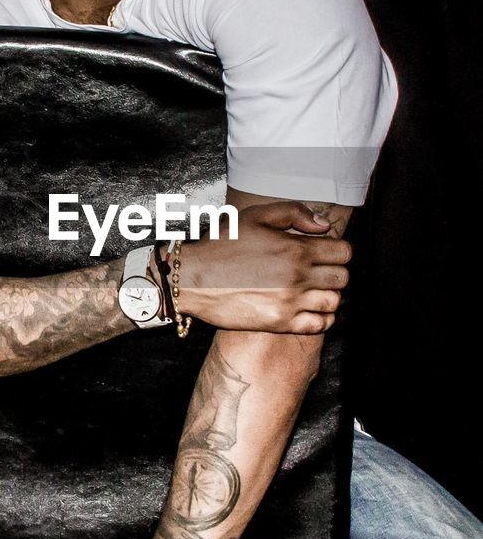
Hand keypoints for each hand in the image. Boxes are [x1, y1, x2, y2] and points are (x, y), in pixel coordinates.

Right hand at [177, 200, 350, 332]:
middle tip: (318, 269)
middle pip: (342, 278)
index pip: (344, 253)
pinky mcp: (280, 323)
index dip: (337, 250)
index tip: (324, 251)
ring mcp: (290, 303)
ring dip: (329, 294)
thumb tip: (324, 226)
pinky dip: (322, 317)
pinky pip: (320, 325)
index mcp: (295, 249)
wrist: (193, 278)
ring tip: (313, 289)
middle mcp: (297, 278)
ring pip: (334, 302)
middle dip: (334, 271)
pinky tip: (309, 308)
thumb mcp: (255, 216)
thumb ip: (294, 213)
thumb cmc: (222, 244)